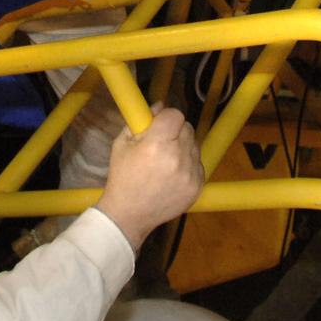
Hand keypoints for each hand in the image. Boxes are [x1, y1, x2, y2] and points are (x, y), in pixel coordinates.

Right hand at [97, 105, 203, 247]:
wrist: (128, 215)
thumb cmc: (122, 177)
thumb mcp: (122, 144)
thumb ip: (141, 121)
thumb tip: (160, 105)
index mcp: (157, 144)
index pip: (176, 115)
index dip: (167, 117)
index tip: (159, 124)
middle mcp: (178, 157)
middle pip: (188, 128)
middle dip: (175, 131)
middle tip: (161, 142)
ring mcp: (190, 173)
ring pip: (194, 145)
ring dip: (183, 147)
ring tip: (166, 160)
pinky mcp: (197, 186)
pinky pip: (198, 164)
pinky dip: (188, 164)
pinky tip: (173, 174)